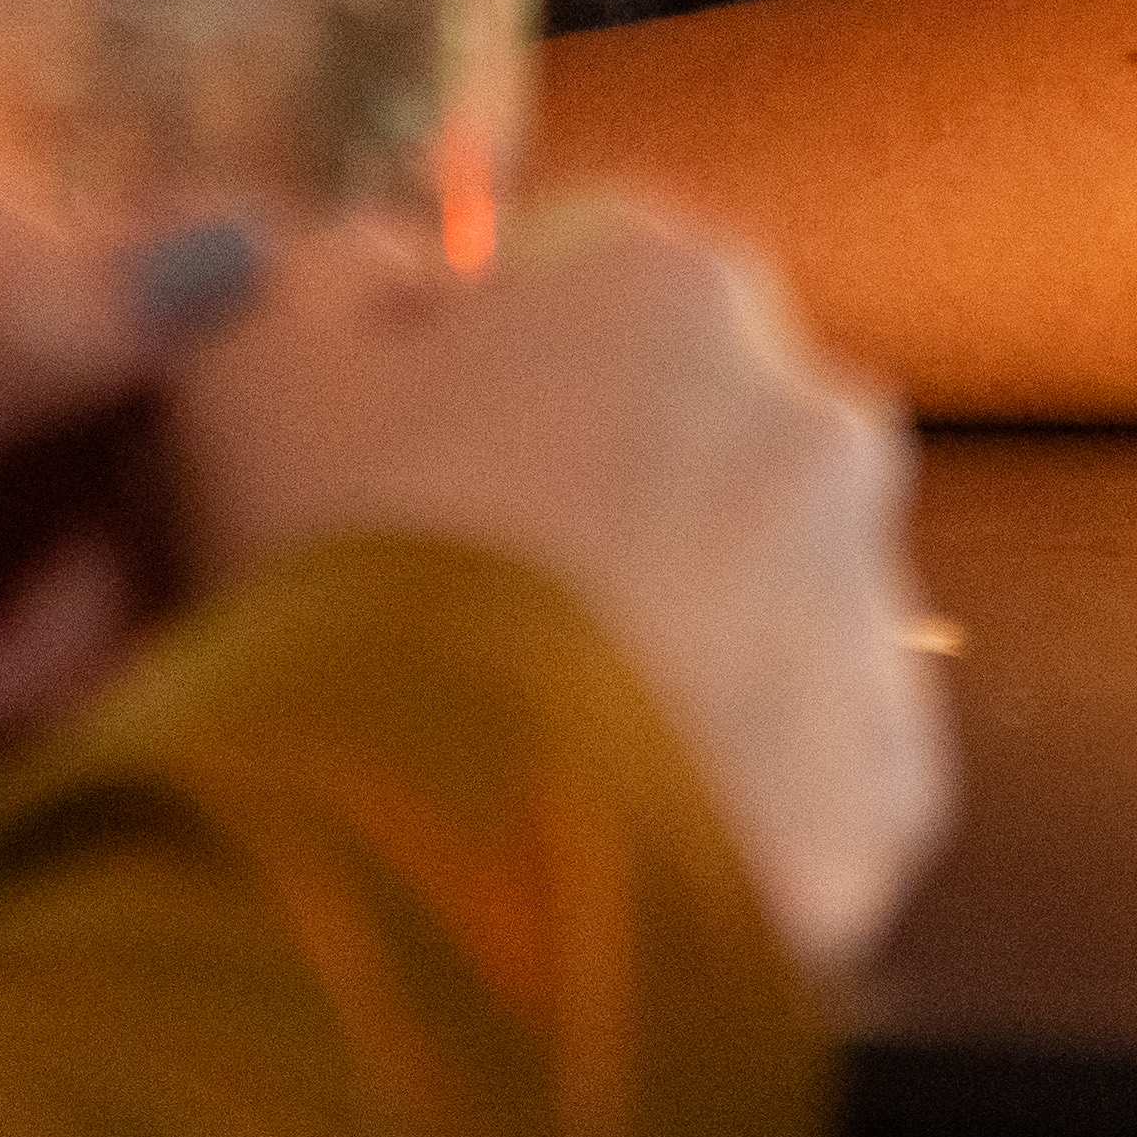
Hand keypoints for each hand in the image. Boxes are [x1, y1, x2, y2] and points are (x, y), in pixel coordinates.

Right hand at [172, 197, 946, 972]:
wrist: (439, 869)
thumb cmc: (338, 588)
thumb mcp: (249, 371)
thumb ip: (319, 273)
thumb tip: (384, 268)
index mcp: (678, 287)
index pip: (580, 275)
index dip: (470, 361)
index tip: (395, 461)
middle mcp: (816, 419)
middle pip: (684, 435)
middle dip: (585, 502)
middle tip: (449, 618)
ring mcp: (870, 603)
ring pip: (748, 600)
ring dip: (656, 646)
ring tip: (511, 745)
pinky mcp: (886, 778)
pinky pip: (795, 759)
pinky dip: (711, 788)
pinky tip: (592, 829)